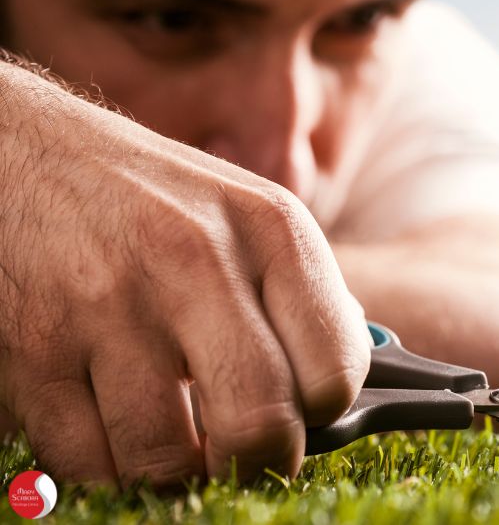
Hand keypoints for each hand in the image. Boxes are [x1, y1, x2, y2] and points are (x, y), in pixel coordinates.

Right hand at [0, 63, 369, 486]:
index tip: (304, 414)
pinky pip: (87, 462)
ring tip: (175, 438)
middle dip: (260, 463)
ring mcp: (109, 305)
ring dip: (177, 471)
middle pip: (260, 426)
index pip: (336, 368)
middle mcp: (195, 260)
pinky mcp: (32, 347)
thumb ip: (300, 293)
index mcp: (269, 229)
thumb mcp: (248, 212)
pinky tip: (114, 426)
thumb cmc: (152, 198)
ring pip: (168, 461)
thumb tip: (341, 380)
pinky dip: (107, 465)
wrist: (26, 153)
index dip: (324, 412)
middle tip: (246, 456)